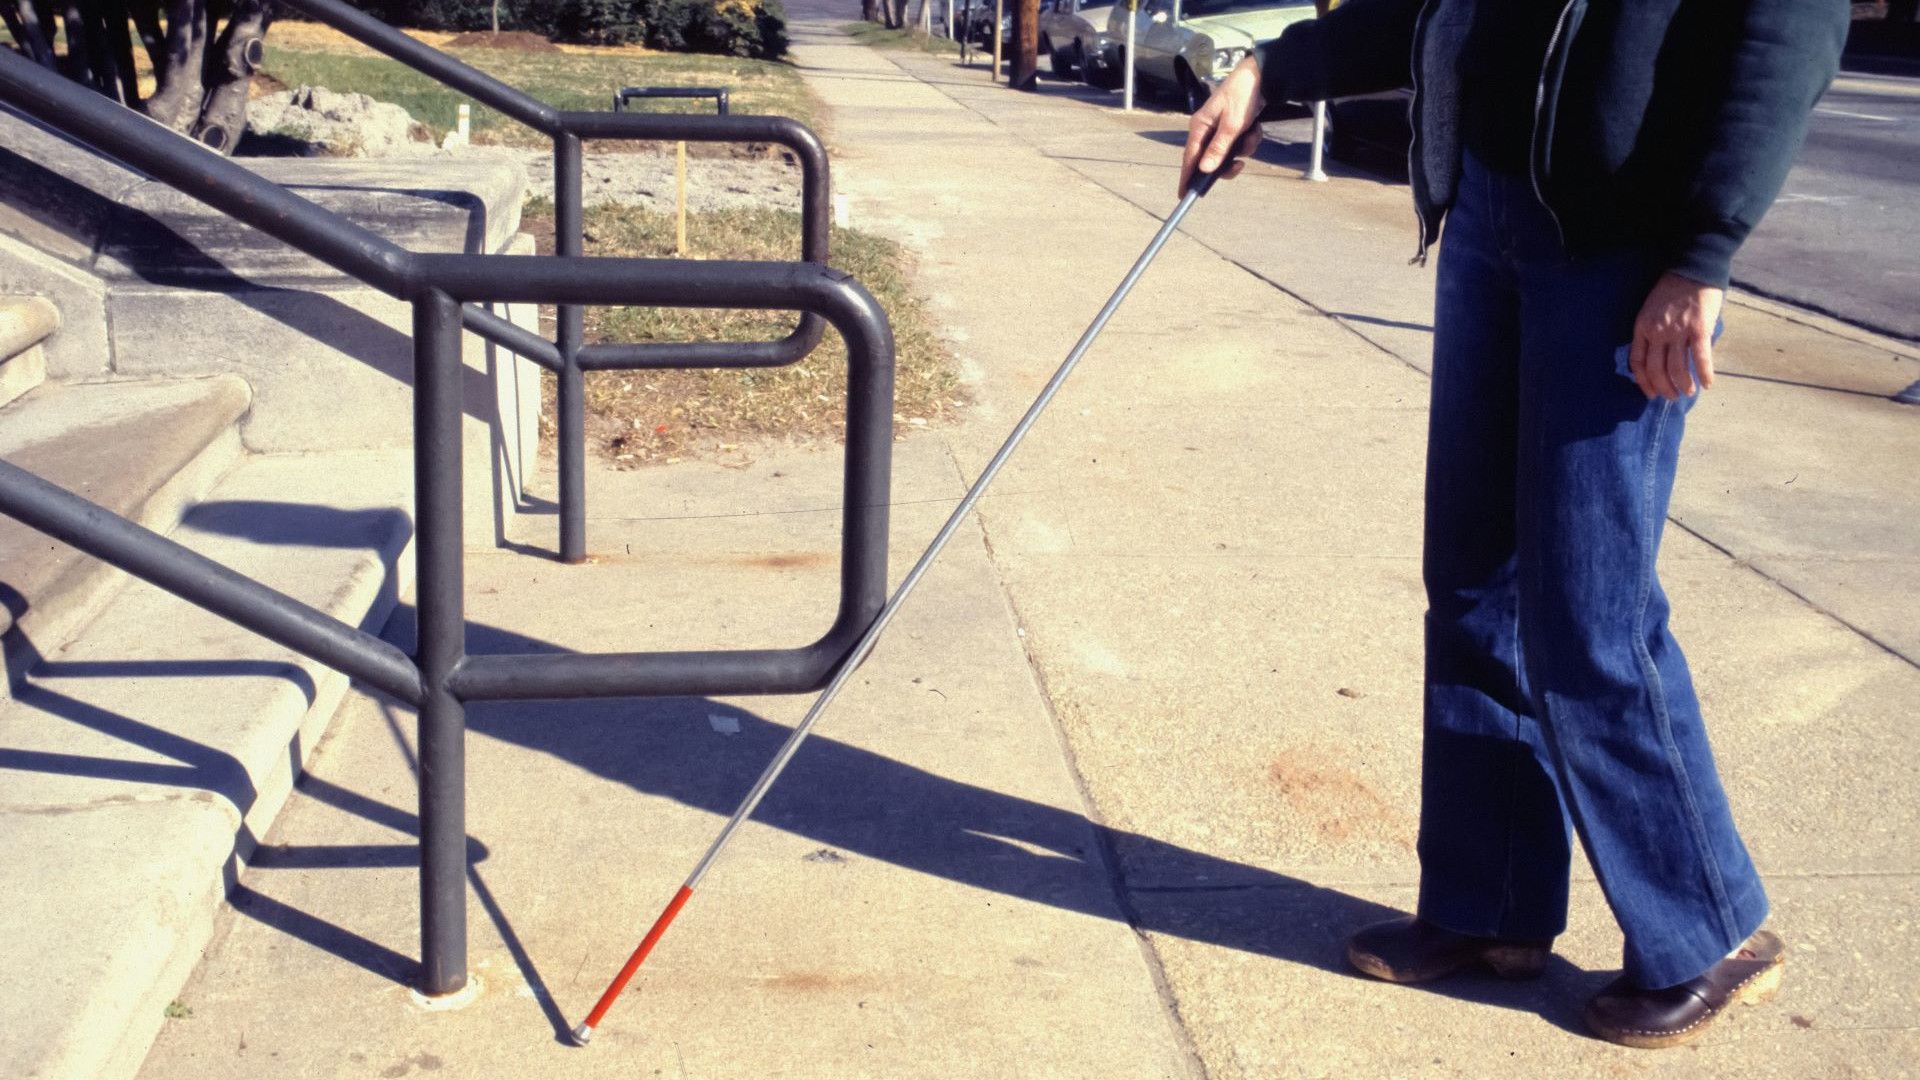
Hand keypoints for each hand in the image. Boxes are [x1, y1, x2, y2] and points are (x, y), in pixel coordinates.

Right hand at [1179, 57, 1265, 195]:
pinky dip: (1249, 139)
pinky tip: (1255, 128)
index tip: (1184, 194)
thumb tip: (1205, 169)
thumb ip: (1219, 148)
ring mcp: (1220, 128)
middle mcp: (1207, 128)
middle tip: (1240, 164)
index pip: (1190, 157)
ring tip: (1251, 134)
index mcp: (1200, 126)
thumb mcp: (1233, 124)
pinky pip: (1239, 144)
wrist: (1262, 75)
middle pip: (1211, 158)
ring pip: (1229, 152)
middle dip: (1229, 161)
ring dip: (1244, 147)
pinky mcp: (1233, 126)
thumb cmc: (1243, 94)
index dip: (1187, 176)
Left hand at [1630, 272, 1723, 399]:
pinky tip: (1707, 384)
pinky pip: (1701, 358)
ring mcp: (1678, 332)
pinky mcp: (1699, 329)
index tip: (1650, 393)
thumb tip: (1660, 353)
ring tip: (1688, 392)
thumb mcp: (1651, 309)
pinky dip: (1704, 374)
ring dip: (1683, 385)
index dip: (1643, 382)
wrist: (1693, 267)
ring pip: (1677, 368)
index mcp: (1642, 327)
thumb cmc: (1673, 287)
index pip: (1637, 362)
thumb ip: (1653, 330)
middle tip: (1672, 397)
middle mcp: (1657, 332)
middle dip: (1663, 388)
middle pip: (1656, 370)